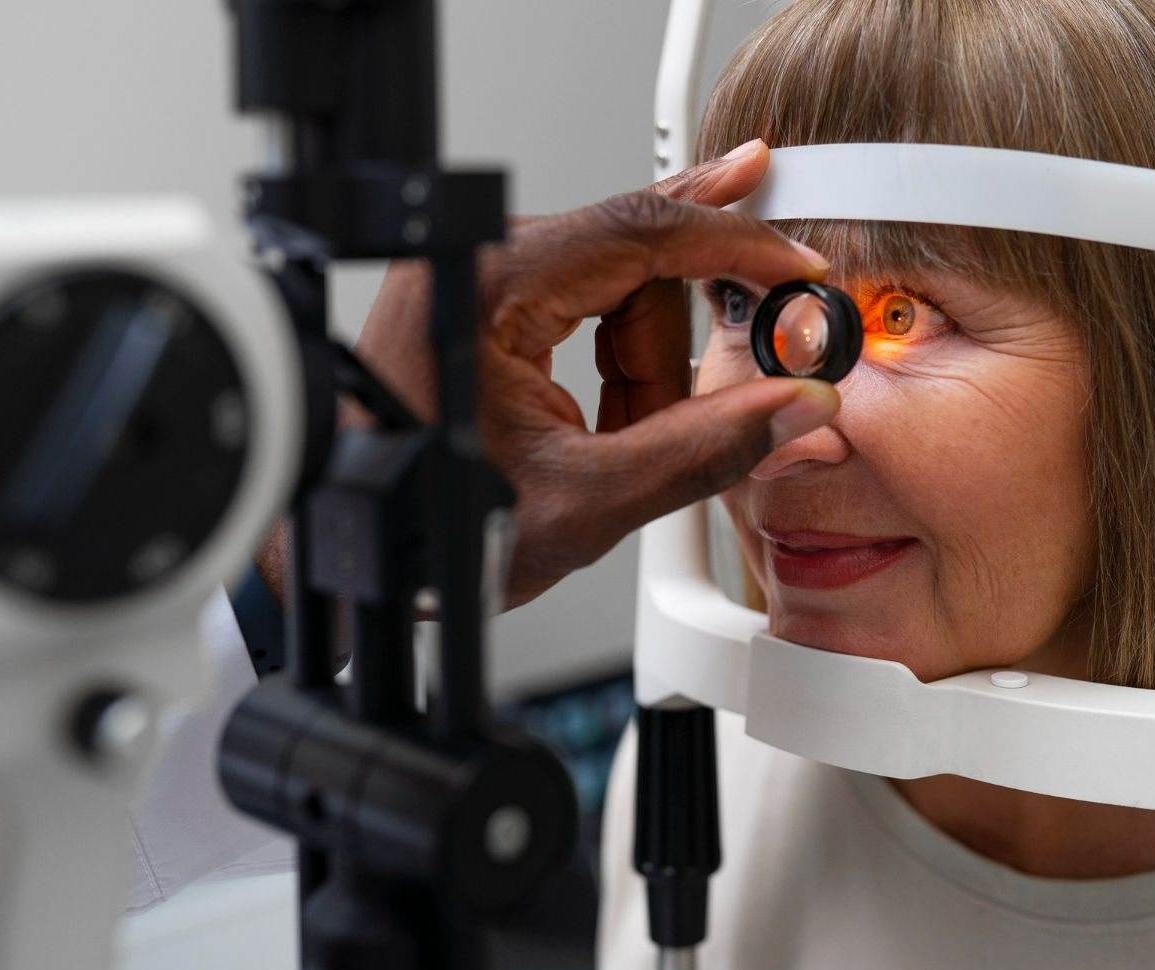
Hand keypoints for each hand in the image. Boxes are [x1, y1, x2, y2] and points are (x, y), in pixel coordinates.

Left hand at [266, 140, 839, 607]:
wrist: (357, 554)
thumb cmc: (429, 526)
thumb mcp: (587, 501)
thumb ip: (704, 450)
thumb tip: (793, 407)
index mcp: (494, 287)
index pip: (643, 231)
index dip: (737, 247)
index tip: (796, 268)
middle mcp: (483, 266)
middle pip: (639, 264)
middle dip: (680, 339)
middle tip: (743, 366)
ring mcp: (483, 286)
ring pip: (621, 296)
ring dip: (646, 372)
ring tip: (623, 442)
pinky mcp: (488, 313)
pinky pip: (588, 320)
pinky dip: (620, 375)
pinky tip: (615, 425)